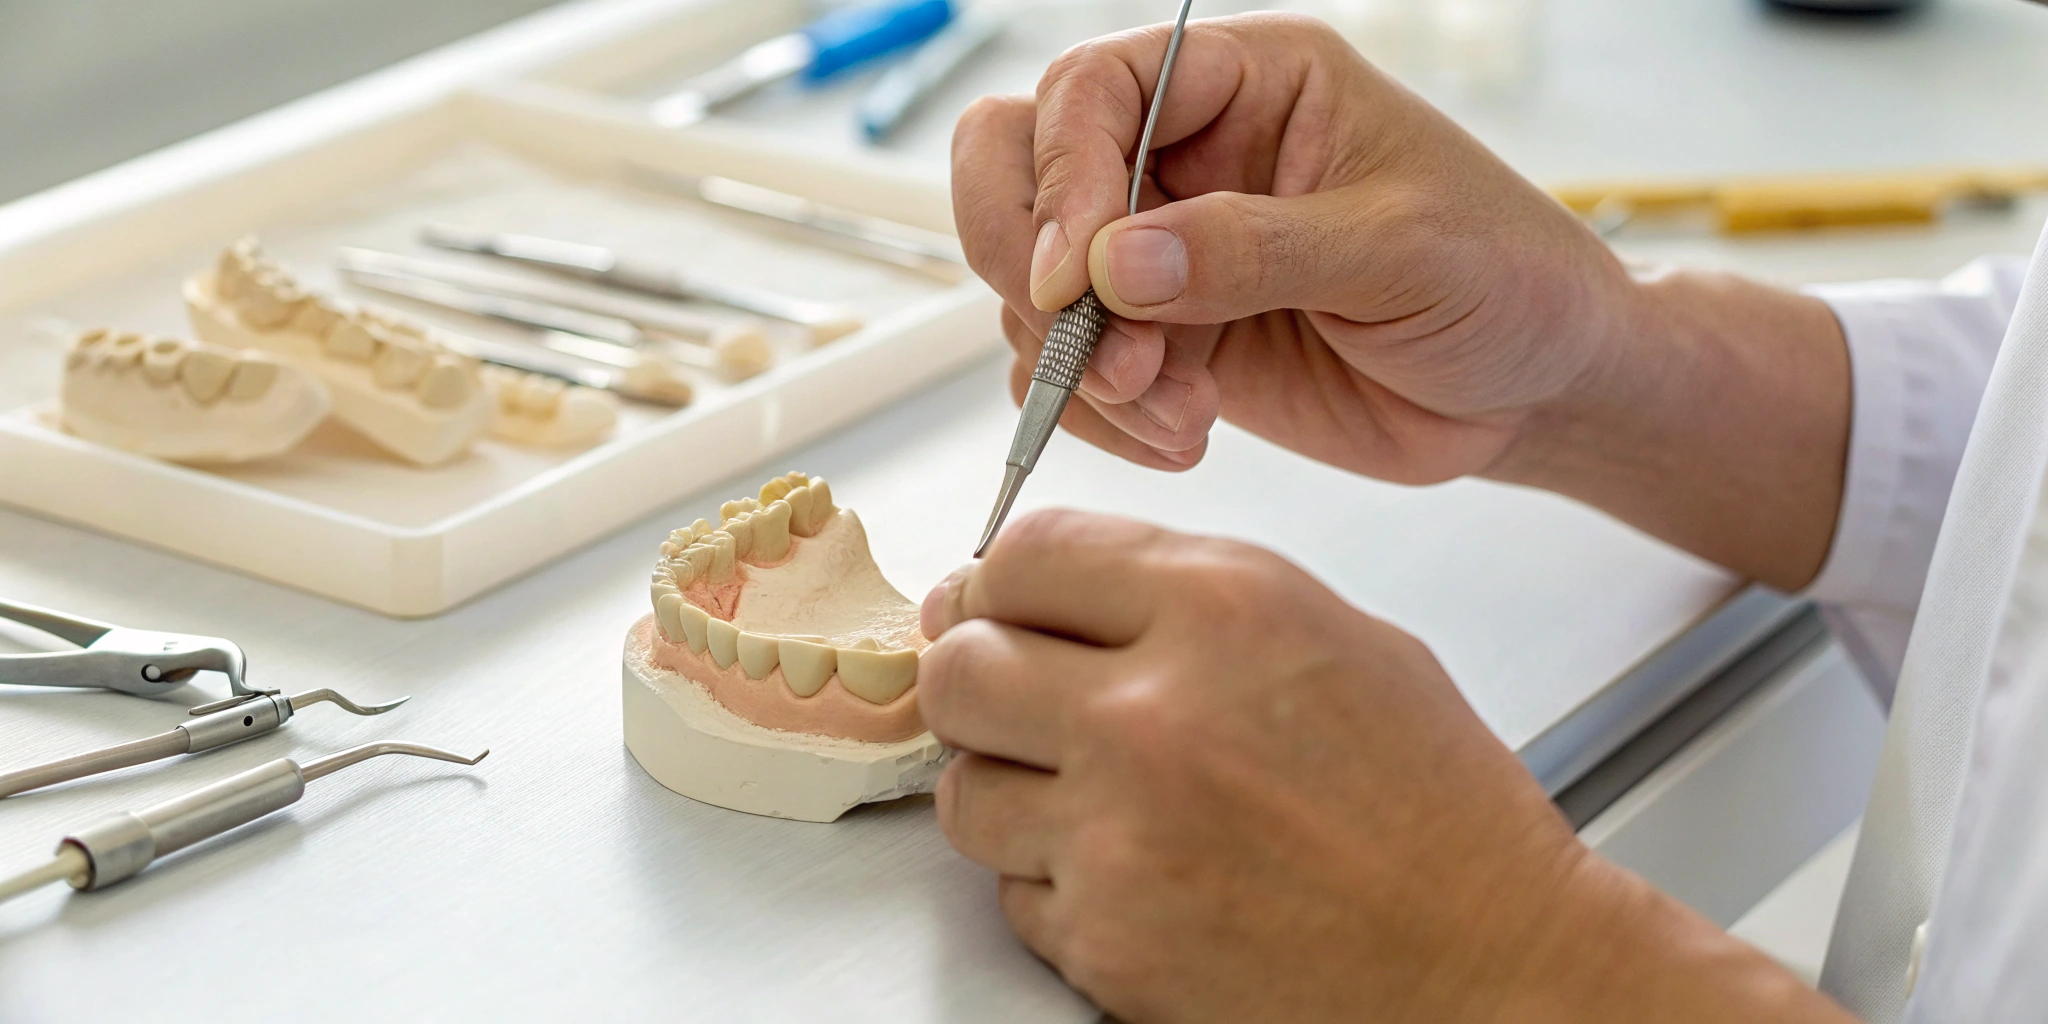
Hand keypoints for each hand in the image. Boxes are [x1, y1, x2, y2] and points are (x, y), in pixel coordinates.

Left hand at [919, 510, 1855, 1021]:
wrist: (1490, 966)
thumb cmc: (1433, 810)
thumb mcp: (1329, 633)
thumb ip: (1178, 591)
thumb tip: (1040, 591)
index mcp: (1224, 609)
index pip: (1026, 555)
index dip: (997, 582)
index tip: (997, 606)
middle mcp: (1155, 713)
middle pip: (960, 667)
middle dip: (976, 679)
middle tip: (1012, 701)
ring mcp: (1119, 835)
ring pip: (966, 791)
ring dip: (1011, 791)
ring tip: (1096, 801)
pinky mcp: (1106, 940)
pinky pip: (1014, 893)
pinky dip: (1059, 886)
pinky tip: (1140, 876)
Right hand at [952, 12, 1635, 481]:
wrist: (1534, 393)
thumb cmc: (1505, 281)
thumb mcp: (1401, 251)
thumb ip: (1256, 250)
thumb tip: (1116, 266)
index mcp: (1249, 82)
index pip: (1092, 89)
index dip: (1062, 175)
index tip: (1080, 280)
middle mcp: (1188, 155)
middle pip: (1017, 166)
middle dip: (1030, 263)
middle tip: (1090, 350)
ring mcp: (1165, 253)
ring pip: (1034, 284)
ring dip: (1080, 364)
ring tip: (1179, 411)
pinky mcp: (1165, 343)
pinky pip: (1068, 372)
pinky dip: (1097, 416)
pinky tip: (1180, 435)